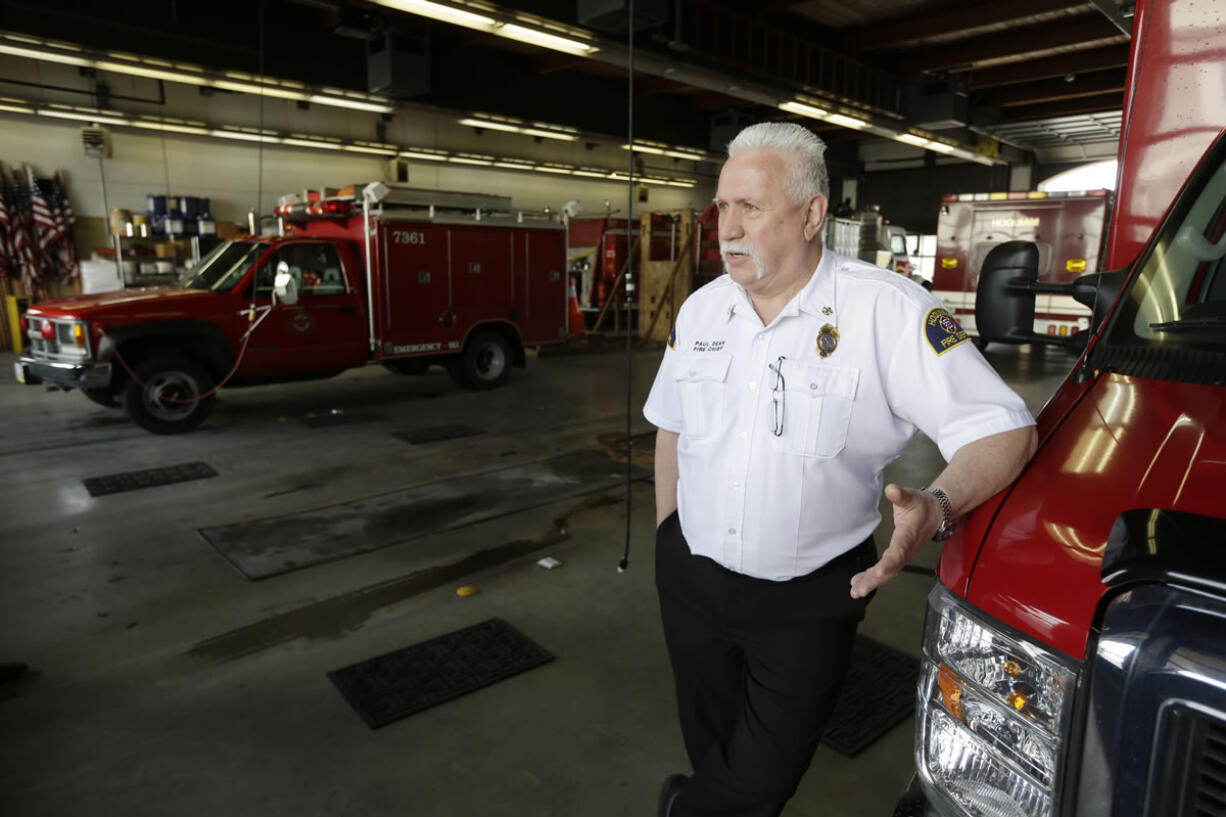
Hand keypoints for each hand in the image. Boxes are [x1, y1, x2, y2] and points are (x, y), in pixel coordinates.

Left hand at [849, 484, 941, 598]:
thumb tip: (892, 489)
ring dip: (870, 582)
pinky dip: (871, 577)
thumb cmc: (922, 506)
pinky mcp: (898, 556)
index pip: (898, 552)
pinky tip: (857, 583)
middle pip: (891, 568)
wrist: (936, 514)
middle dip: (874, 580)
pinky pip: (885, 570)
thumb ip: (901, 495)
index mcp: (908, 536)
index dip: (889, 563)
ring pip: (887, 572)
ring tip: (855, 591)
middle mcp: (906, 550)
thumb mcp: (912, 497)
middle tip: (858, 590)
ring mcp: (903, 555)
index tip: (878, 572)